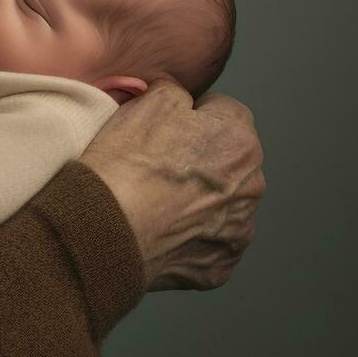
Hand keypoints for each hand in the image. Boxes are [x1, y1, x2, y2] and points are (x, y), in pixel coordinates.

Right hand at [79, 76, 264, 291]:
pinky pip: (209, 241)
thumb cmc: (128, 162)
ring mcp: (239, 230)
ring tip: (156, 200)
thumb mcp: (151, 99)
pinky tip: (161, 229)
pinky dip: (190, 236)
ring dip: (199, 199)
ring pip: (221, 202)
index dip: (189, 115)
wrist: (106, 228)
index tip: (163, 129)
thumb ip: (178, 90)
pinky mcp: (220, 265)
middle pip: (227, 159)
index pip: (222, 111)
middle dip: (200, 159)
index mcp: (241, 139)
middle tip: (158, 165)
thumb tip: (181, 101)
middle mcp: (252, 186)